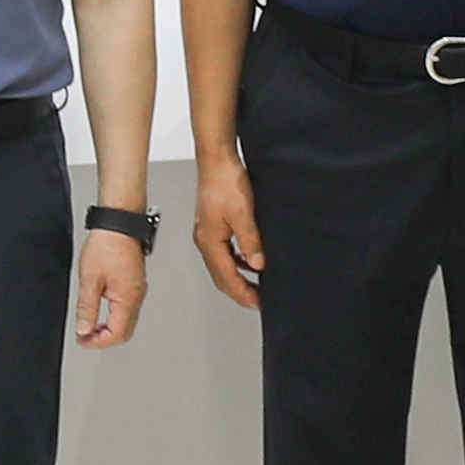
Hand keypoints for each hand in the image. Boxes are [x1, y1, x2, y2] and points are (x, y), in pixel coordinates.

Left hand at [74, 227, 149, 349]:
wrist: (119, 223)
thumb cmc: (107, 245)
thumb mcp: (89, 279)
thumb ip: (87, 308)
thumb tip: (84, 329)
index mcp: (127, 298)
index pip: (116, 334)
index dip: (97, 342)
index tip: (82, 340)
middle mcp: (137, 296)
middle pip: (124, 332)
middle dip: (104, 338)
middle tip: (85, 336)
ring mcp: (138, 290)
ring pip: (127, 321)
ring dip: (109, 328)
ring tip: (91, 326)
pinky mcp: (135, 283)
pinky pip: (128, 308)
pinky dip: (114, 316)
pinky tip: (102, 311)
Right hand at [192, 148, 266, 306]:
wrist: (216, 160)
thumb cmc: (225, 181)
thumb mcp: (243, 213)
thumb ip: (250, 241)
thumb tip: (257, 264)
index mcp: (209, 241)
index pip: (227, 277)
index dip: (243, 293)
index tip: (258, 304)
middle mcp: (205, 240)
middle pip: (221, 276)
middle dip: (240, 291)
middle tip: (258, 301)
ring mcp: (207, 233)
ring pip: (222, 265)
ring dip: (238, 278)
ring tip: (255, 286)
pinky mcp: (212, 225)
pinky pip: (224, 252)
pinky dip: (235, 262)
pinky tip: (247, 261)